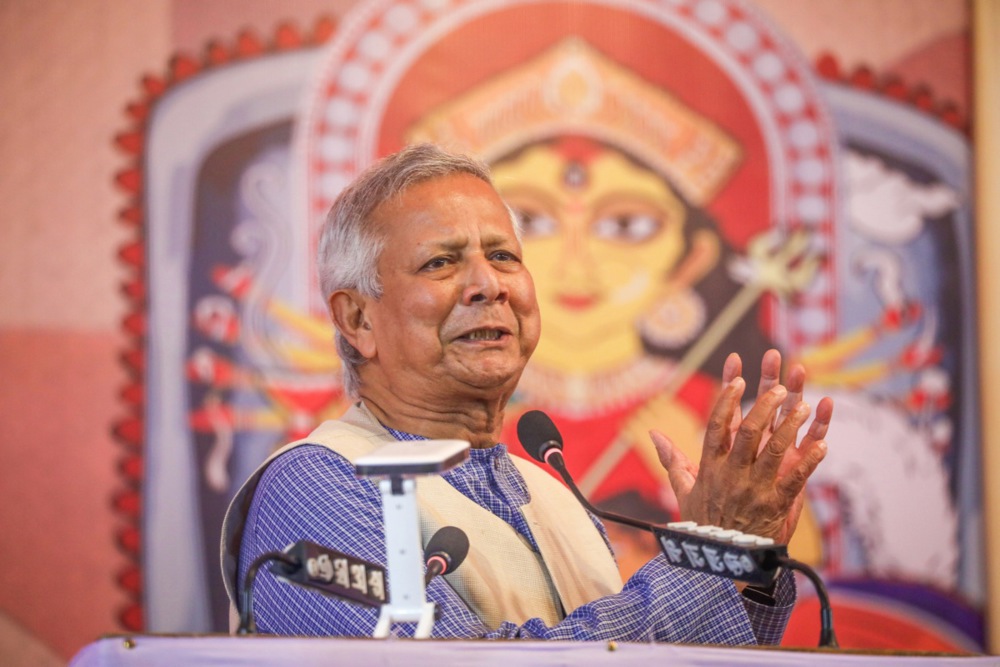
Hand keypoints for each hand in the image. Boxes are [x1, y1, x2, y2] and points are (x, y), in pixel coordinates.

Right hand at [649, 350, 832, 543]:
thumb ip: (672, 459)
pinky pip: (796, 479)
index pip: (716, 427)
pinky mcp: (775, 506)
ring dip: (791, 426)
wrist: (722, 563)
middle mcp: (731, 475)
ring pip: (774, 451)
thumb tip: (653, 432)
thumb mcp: (683, 490)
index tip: (738, 379)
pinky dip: (810, 462)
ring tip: (804, 405)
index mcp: (710, 468)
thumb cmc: (704, 524)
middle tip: (779, 386)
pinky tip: (823, 444)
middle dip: (764, 406)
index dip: (727, 401)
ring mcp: (754, 490)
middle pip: (748, 433)